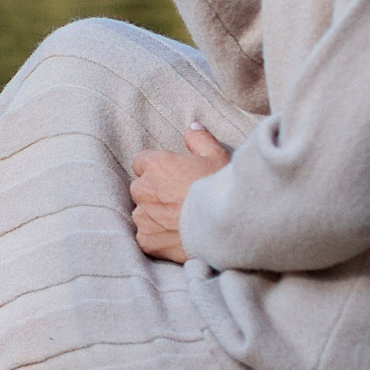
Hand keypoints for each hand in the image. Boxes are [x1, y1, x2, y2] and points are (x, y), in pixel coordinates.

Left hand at [128, 123, 231, 263]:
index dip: (158, 170)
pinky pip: (146, 237)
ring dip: (155, 216)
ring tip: (180, 222)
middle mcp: (143, 189)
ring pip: (142, 213)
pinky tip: (177, 237)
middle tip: (180, 201)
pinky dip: (157, 238)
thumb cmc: (222, 189)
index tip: (173, 177)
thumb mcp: (217, 156)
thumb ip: (200, 140)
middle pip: (141, 189)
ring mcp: (143, 217)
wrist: (228, 228)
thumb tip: (192, 128)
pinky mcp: (147, 241)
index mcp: (156, 165)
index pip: (142, 162)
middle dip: (155, 193)